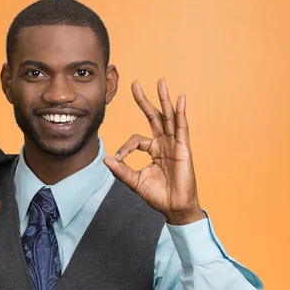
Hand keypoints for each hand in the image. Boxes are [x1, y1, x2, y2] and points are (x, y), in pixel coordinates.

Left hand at [103, 78, 204, 222]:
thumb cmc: (158, 196)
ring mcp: (174, 145)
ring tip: (160, 82)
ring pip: (168, 117)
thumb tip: (106, 159)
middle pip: (153, 118)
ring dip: (163, 99)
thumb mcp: (135, 181)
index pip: (136, 140)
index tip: (118, 158)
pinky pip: (181, 127)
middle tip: (135, 84)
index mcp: (153, 151)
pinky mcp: (183, 149)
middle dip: (144, 101)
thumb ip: (121, 170)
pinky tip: (180, 99)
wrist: (174, 207)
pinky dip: (181, 113)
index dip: (125, 147)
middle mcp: (164, 144)